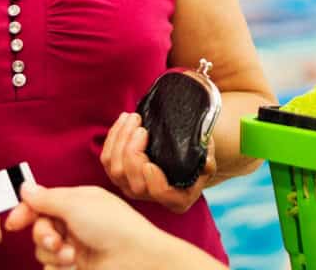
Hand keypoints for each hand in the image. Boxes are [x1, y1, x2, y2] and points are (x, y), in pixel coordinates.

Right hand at [6, 184, 210, 269]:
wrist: (136, 259)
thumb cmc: (113, 226)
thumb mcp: (76, 204)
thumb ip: (46, 198)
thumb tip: (25, 187)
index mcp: (77, 200)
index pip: (42, 202)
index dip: (25, 212)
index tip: (13, 224)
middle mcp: (75, 221)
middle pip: (39, 226)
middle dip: (43, 235)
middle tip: (56, 241)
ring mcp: (76, 244)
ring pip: (43, 249)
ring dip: (53, 253)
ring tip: (71, 257)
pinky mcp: (76, 265)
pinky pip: (51, 267)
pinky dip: (57, 267)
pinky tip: (72, 266)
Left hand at [100, 112, 215, 213]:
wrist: (183, 152)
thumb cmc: (197, 156)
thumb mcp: (208, 158)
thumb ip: (207, 161)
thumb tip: (206, 163)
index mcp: (176, 199)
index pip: (160, 194)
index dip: (153, 181)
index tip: (149, 163)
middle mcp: (150, 197)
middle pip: (131, 180)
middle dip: (131, 150)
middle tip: (140, 126)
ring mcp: (131, 187)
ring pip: (115, 168)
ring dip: (120, 139)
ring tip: (132, 117)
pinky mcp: (119, 174)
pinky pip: (107, 159)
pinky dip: (113, 138)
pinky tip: (123, 121)